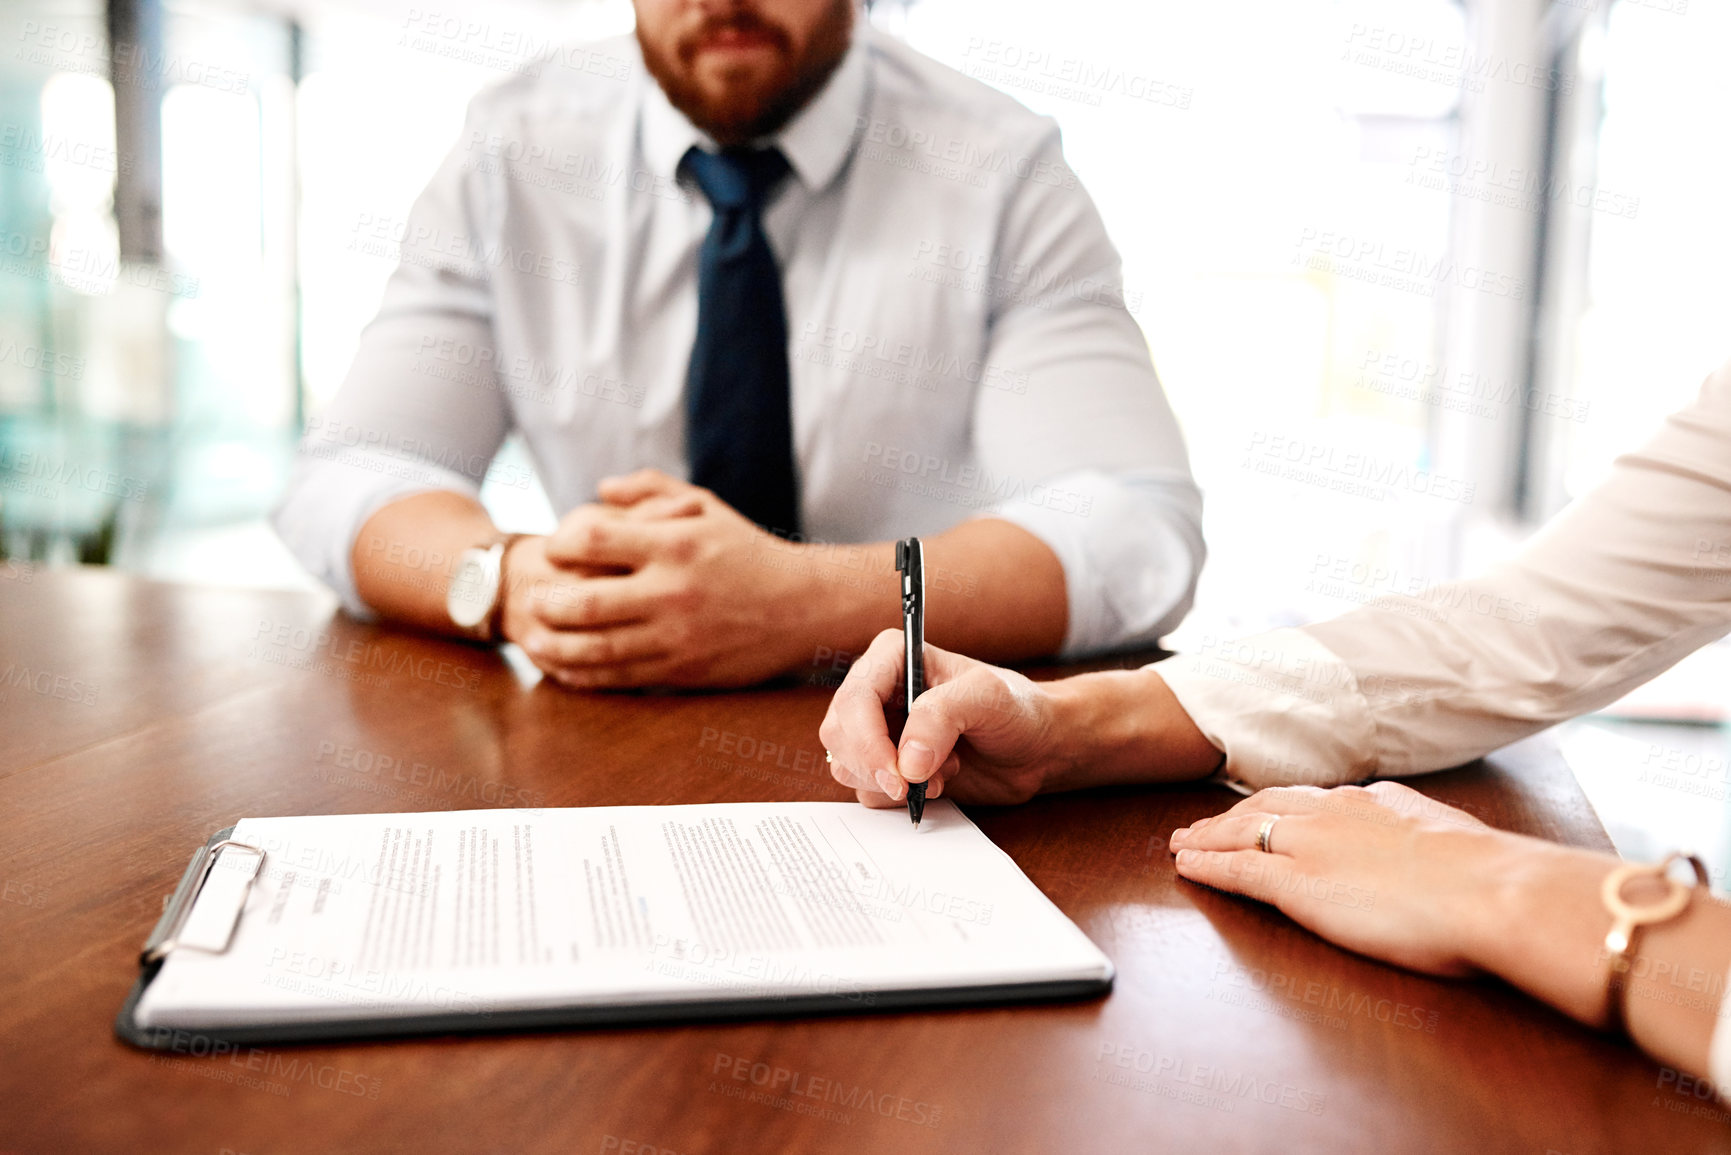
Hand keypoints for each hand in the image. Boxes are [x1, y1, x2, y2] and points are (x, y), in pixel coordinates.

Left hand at [518, 470, 821, 687]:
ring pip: (595, 649)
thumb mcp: (706, 506)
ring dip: (554, 646)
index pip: (594, 540)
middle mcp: (672, 593)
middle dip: (546, 602)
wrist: (803, 607)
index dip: (561, 542)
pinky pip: (619, 678)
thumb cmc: (749, 552)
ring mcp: (676, 637)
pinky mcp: (682, 671)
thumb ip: (651, 490)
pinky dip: (584, 676)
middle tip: (532, 598)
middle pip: (584, 602)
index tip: (553, 547)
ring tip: (534, 637)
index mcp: (676, 545)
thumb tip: (599, 489)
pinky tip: (564, 668)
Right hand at [819, 629, 1064, 807]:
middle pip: (839, 734)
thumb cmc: (1016, 709)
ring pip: (847, 765)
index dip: (866, 740)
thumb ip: (942, 716)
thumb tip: (906, 761)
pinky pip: (868, 790)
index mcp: (892, 658)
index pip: (854, 698)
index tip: (898, 773)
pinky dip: (899, 798)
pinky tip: (937, 782)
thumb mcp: (988, 697)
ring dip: (892, 784)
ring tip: (940, 774)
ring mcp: (880, 731)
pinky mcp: (889, 766)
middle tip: (917, 785)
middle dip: (875, 767)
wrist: (1036, 748)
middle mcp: (878, 692)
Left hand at [1168, 781, 1507, 976]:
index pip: (1311, 800)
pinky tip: (1187, 867)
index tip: (1261, 811)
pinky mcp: (1296, 884)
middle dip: (1229, 816)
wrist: (1489, 891)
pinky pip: (1237, 871)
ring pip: (1241, 833)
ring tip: (1181, 843)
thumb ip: (1423, 832)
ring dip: (1206, 837)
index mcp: (1373, 802)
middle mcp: (1333, 814)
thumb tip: (1423, 837)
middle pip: (1265, 808)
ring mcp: (1310, 846)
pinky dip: (1207, 866)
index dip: (1278, 807)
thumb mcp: (1451, 838)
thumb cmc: (1488, 878)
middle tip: (1201, 825)